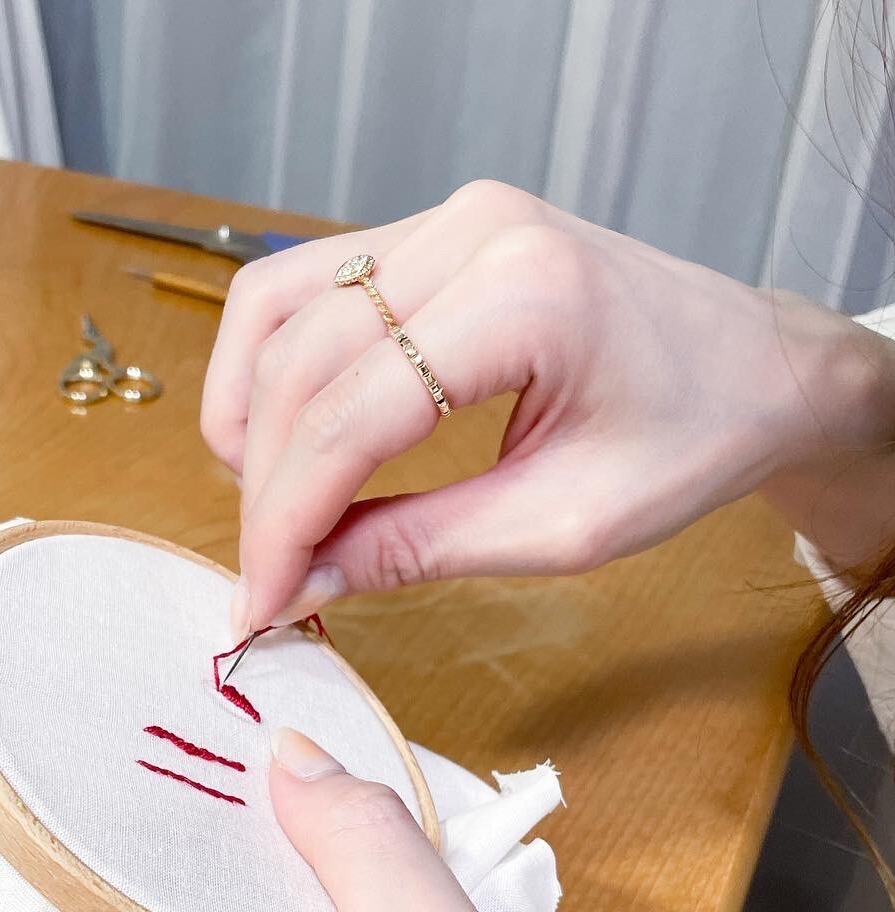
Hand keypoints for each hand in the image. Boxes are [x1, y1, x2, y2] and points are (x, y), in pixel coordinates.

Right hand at [202, 181, 894, 635]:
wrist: (755, 369)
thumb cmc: (690, 441)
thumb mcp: (561, 525)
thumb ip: (418, 548)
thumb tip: (302, 582)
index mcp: (524, 294)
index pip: (347, 418)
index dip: (284, 522)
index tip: (261, 601)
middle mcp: (470, 230)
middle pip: (297, 365)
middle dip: (265, 487)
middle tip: (269, 576)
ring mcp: (443, 218)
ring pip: (276, 312)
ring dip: (248, 417)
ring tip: (270, 506)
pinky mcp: (428, 232)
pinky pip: (304, 288)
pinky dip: (272, 368)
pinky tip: (281, 437)